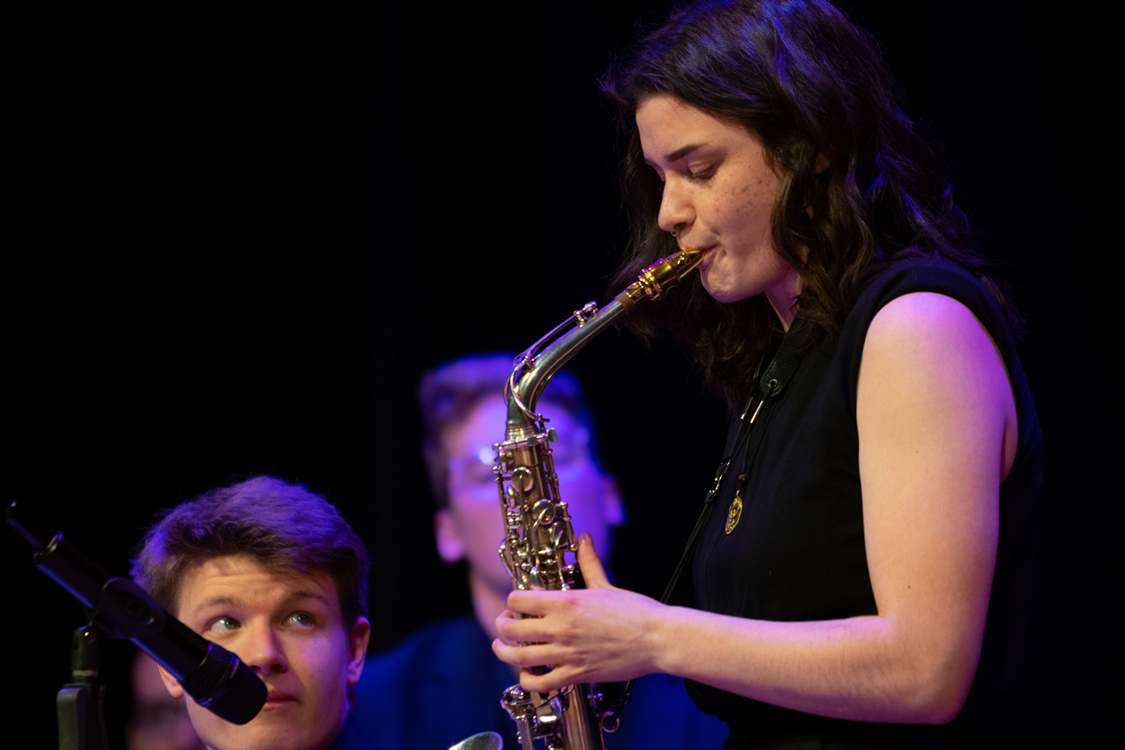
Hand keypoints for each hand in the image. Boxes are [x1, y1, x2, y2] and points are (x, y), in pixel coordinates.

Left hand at [491, 533, 668, 691]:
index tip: (518, 604)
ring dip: (505, 652)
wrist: (658, 639)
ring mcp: (566, 653)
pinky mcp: (576, 674)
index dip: (513, 601)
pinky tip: (528, 673)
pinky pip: (540, 683)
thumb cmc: (636, 612)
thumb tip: (584, 538)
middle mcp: (560, 628)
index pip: (517, 600)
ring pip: (518, 657)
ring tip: (504, 648)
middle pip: (510, 629)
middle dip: (502, 626)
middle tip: (506, 624)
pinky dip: (527, 679)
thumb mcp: (606, 584)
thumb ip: (588, 562)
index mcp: (565, 602)